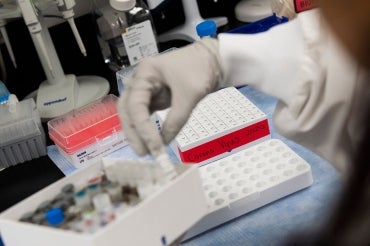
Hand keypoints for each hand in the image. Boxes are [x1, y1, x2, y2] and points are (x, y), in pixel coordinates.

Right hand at [117, 38, 222, 155]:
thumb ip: (176, 120)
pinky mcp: (155, 97)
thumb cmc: (200, 70)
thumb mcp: (189, 95)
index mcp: (145, 73)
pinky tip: (152, 140)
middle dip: (134, 132)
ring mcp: (147, 89)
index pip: (135, 105)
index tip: (155, 145)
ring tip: (147, 150)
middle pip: (128, 109)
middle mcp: (141, 81)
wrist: (214, 60)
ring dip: (138, 132)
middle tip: (143, 153)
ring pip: (134, 114)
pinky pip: (146, 115)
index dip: (143, 128)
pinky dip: (147, 127)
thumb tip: (164, 142)